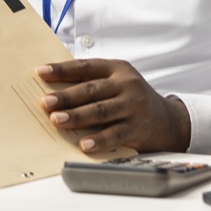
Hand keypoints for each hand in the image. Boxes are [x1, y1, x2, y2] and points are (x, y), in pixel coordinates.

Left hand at [35, 59, 191, 154]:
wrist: (170, 121)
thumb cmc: (133, 99)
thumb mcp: (118, 82)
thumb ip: (92, 82)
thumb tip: (54, 88)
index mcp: (117, 69)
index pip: (85, 66)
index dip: (62, 69)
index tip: (40, 72)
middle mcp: (127, 85)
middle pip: (91, 90)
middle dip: (65, 97)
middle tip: (45, 102)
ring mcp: (134, 106)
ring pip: (101, 111)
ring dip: (76, 116)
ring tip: (56, 120)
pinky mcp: (139, 128)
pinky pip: (115, 134)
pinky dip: (99, 140)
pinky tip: (84, 144)